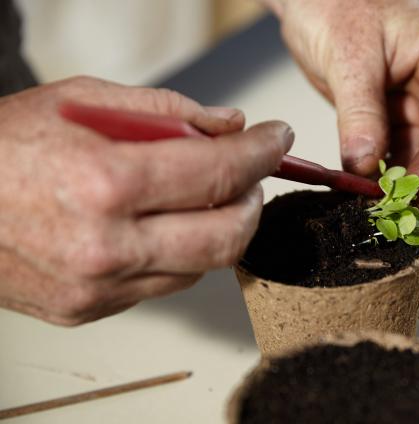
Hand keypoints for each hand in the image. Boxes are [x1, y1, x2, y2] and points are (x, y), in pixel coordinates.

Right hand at [0, 76, 292, 324]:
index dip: (261, 153)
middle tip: (250, 174)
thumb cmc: (3, 146)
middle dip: (253, 200)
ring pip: (201, 267)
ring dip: (218, 228)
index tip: (277, 139)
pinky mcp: (88, 310)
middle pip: (225, 236)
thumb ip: (167, 111)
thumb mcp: (81, 100)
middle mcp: (104, 245)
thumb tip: (229, 124)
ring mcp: (97, 287)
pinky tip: (158, 225)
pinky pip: (162, 284)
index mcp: (104, 183)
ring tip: (199, 195)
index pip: (217, 173)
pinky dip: (177, 253)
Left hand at [263, 0, 418, 210]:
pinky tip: (370, 192)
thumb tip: (364, 166)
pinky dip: (390, 179)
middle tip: (401, 209)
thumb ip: (359, 111)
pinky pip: (404, 158)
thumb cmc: (337, 5)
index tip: (415, 190)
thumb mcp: (347, 55)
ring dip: (412, 186)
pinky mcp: (398, 121)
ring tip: (382, 207)